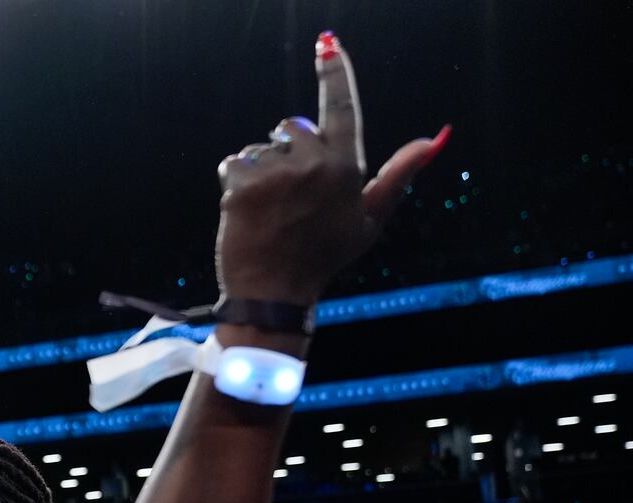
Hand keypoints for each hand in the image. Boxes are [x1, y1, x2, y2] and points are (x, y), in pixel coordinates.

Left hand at [215, 31, 450, 306]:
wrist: (274, 291)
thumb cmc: (322, 257)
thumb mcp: (369, 220)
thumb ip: (398, 175)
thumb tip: (435, 139)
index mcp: (347, 166)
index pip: (342, 107)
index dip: (335, 73)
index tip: (328, 42)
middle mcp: (315, 162)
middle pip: (290, 129)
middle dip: (287, 155)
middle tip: (290, 200)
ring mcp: (278, 171)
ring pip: (260, 150)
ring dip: (259, 174)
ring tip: (269, 213)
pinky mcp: (244, 182)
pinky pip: (234, 165)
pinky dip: (235, 184)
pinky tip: (246, 213)